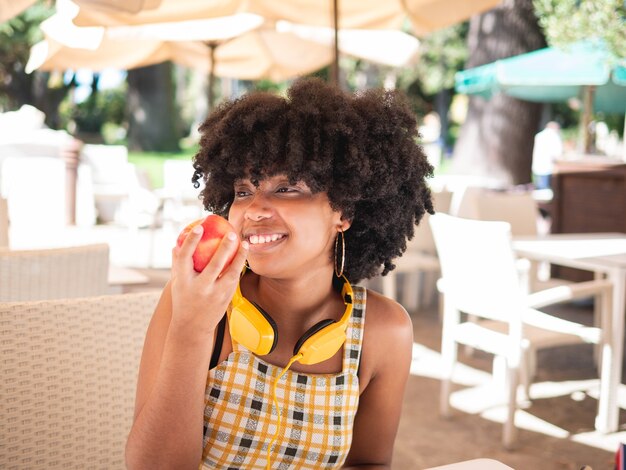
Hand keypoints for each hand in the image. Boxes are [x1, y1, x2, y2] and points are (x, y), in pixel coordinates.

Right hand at [169, 224, 247, 339]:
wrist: (192, 327)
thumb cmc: (183, 300)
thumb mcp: (177, 283)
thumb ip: (177, 264)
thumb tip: (177, 244)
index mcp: (183, 281)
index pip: (185, 257)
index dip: (191, 241)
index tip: (199, 227)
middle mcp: (198, 288)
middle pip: (213, 264)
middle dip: (223, 248)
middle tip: (230, 233)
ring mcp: (213, 295)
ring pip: (230, 272)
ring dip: (239, 256)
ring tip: (244, 243)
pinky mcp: (225, 299)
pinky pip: (234, 279)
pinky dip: (240, 266)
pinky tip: (243, 256)